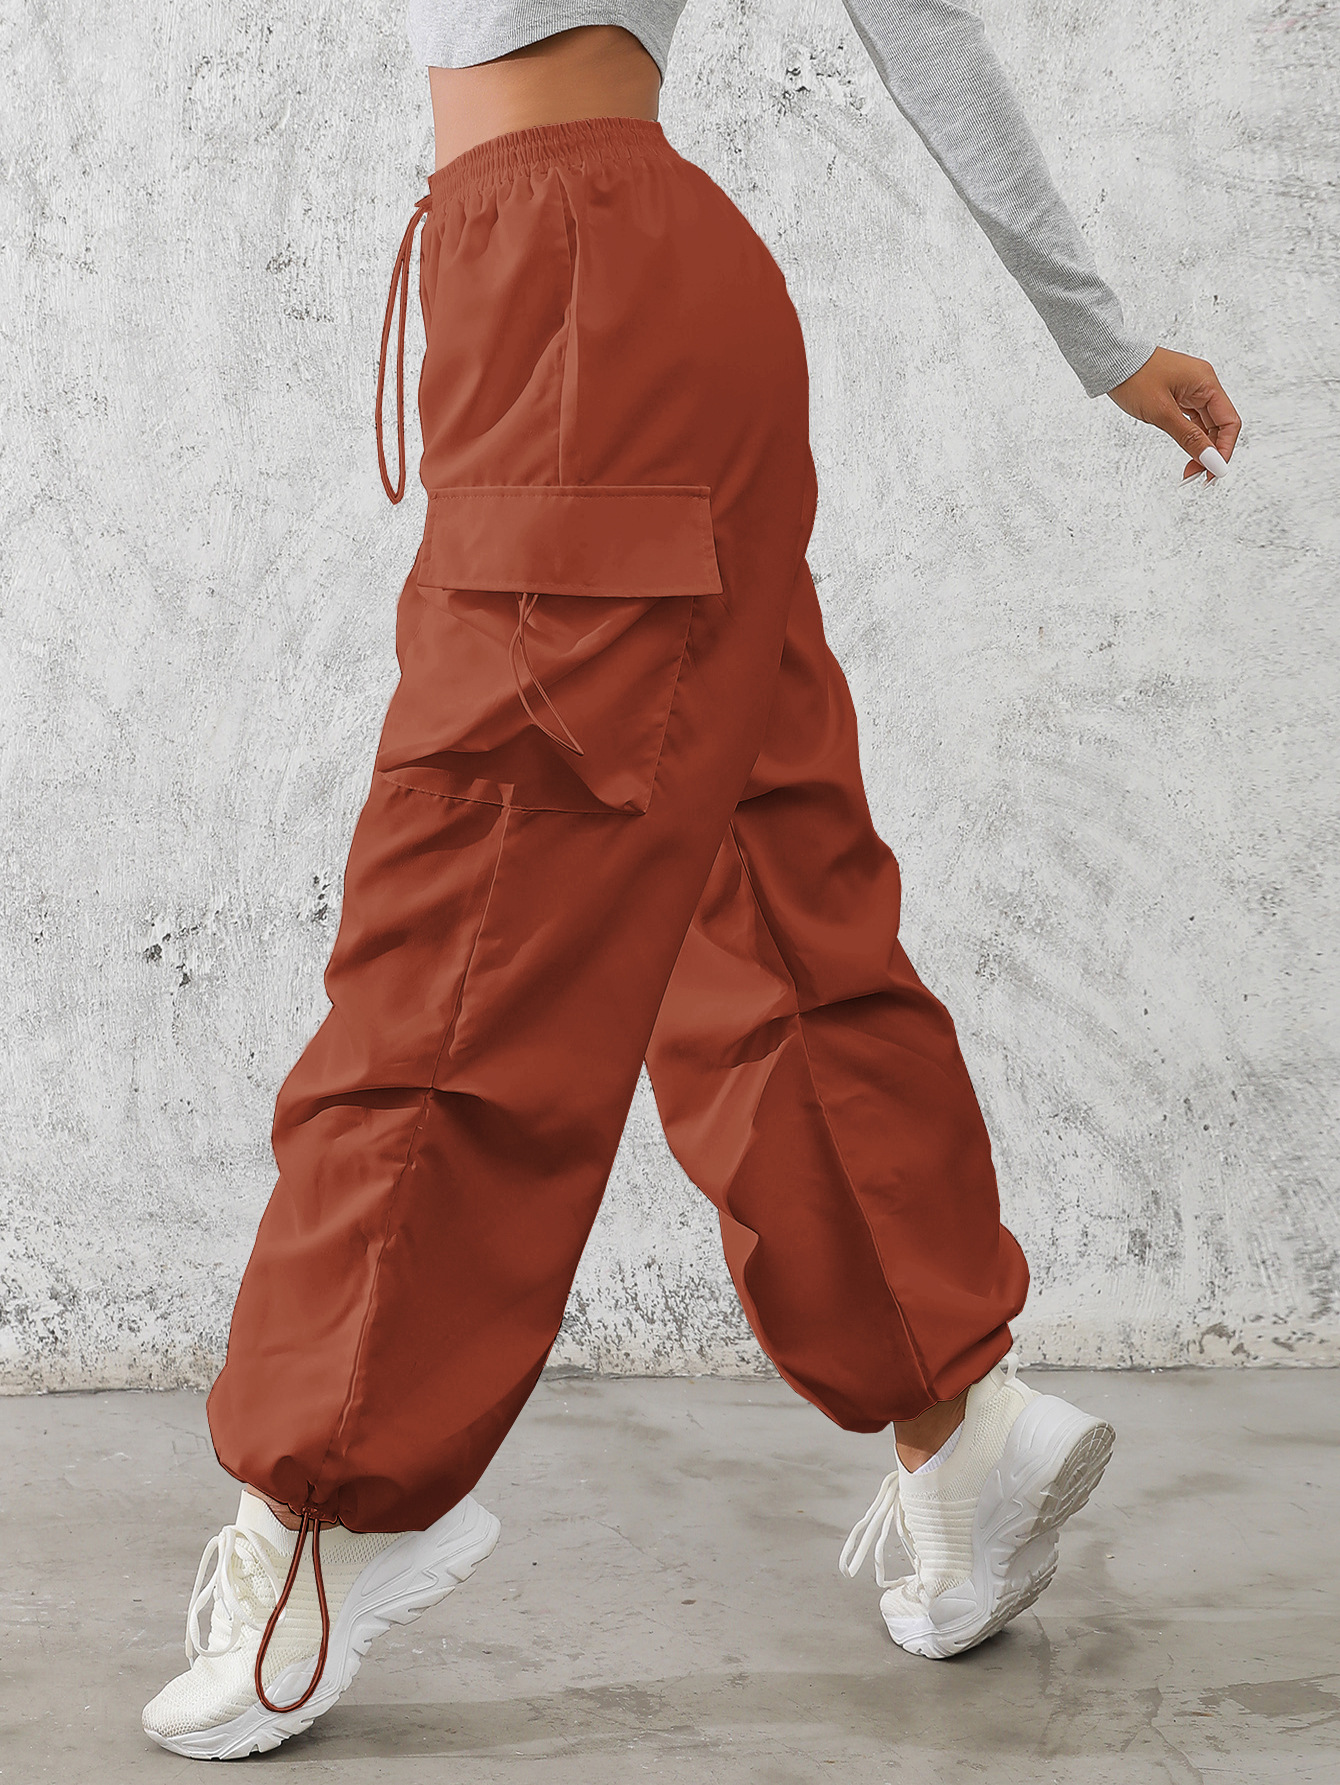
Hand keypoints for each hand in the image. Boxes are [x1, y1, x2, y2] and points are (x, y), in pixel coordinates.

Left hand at [1107, 346, 1241, 481]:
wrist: (1110, 360)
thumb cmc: (1134, 377)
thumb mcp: (1162, 412)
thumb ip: (1189, 438)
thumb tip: (1211, 461)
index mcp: (1206, 383)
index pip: (1229, 422)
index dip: (1224, 450)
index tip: (1212, 473)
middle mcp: (1203, 385)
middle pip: (1219, 426)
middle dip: (1211, 453)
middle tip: (1195, 477)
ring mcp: (1191, 390)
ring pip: (1206, 425)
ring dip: (1200, 448)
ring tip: (1189, 471)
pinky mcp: (1179, 395)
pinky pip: (1193, 420)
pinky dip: (1191, 438)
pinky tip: (1186, 452)